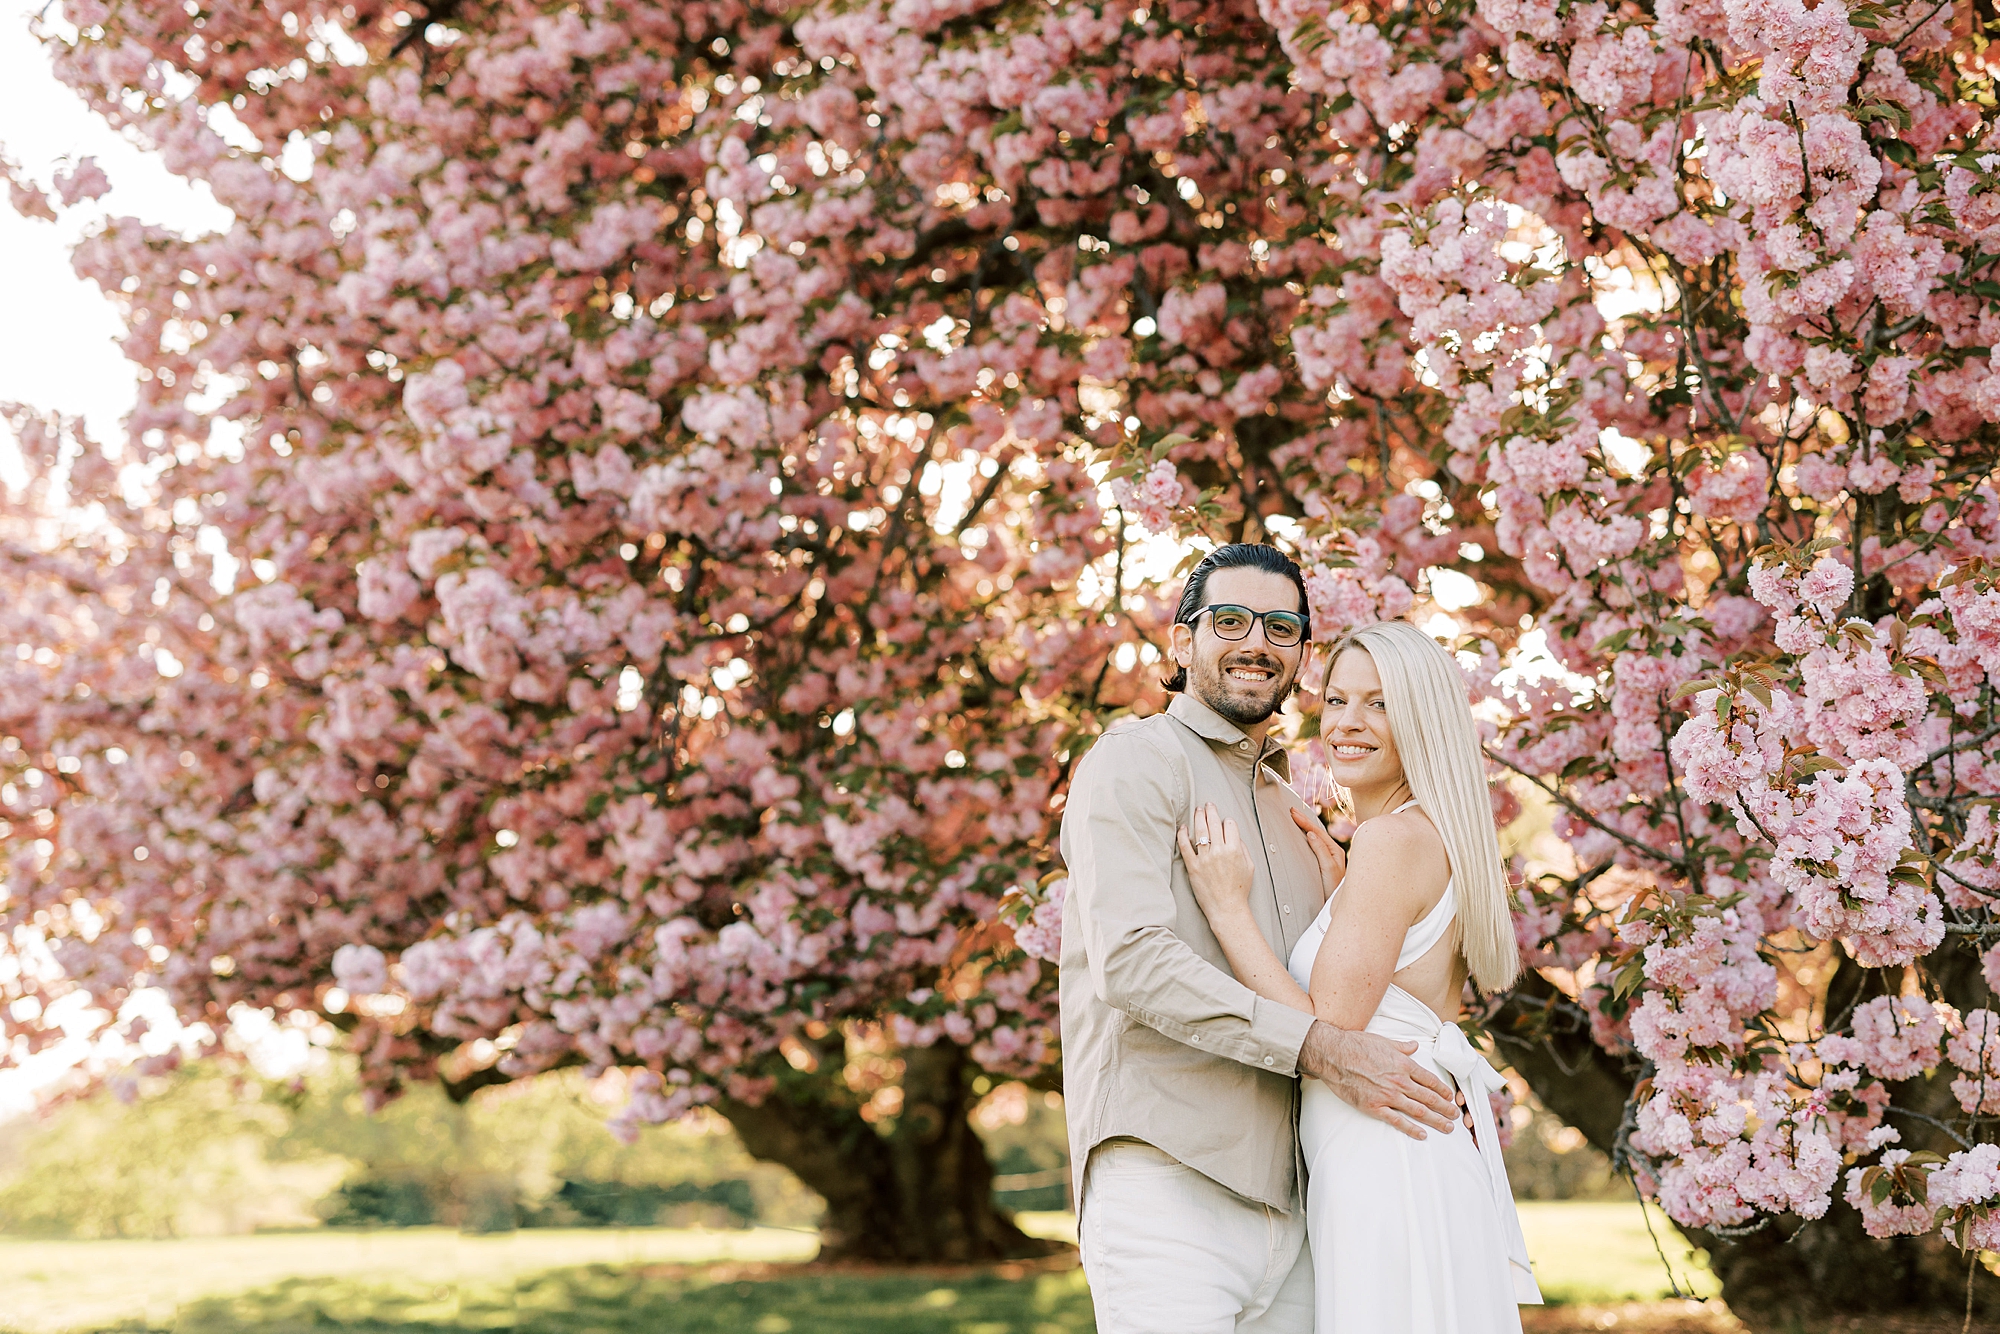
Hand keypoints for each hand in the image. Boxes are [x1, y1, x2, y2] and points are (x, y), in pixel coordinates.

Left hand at [1177, 803, 1254, 923]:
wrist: (1227, 908)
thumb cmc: (1239, 890)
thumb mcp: (1249, 867)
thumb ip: (1242, 848)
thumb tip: (1234, 835)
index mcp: (1234, 850)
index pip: (1230, 825)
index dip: (1227, 821)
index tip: (1225, 821)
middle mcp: (1219, 851)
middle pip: (1214, 823)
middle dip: (1211, 811)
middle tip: (1208, 805)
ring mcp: (1205, 858)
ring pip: (1200, 831)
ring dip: (1198, 817)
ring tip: (1198, 810)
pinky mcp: (1193, 867)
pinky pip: (1185, 846)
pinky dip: (1183, 835)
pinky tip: (1183, 827)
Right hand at [1290, 807, 1346, 902]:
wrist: (1337, 904)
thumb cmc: (1332, 888)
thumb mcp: (1327, 868)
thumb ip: (1320, 850)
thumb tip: (1311, 833)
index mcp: (1335, 850)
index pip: (1317, 831)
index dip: (1304, 821)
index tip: (1292, 813)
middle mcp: (1334, 851)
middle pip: (1317, 831)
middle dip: (1304, 820)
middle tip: (1291, 810)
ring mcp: (1330, 856)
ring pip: (1317, 836)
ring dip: (1306, 826)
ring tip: (1296, 817)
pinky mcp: (1325, 862)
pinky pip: (1317, 844)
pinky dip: (1309, 835)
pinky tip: (1304, 833)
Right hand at [1298, 1022, 1458, 1139]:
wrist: (1333, 1054)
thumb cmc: (1356, 1044)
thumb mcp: (1383, 1041)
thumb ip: (1402, 1046)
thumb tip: (1414, 1045)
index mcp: (1403, 1064)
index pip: (1430, 1080)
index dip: (1443, 1090)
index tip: (1451, 1097)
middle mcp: (1400, 1081)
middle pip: (1429, 1097)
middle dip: (1445, 1108)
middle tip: (1456, 1116)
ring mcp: (1388, 1095)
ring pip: (1418, 1111)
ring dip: (1436, 1120)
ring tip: (1447, 1128)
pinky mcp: (1374, 1106)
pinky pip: (1397, 1121)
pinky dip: (1412, 1129)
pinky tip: (1422, 1134)